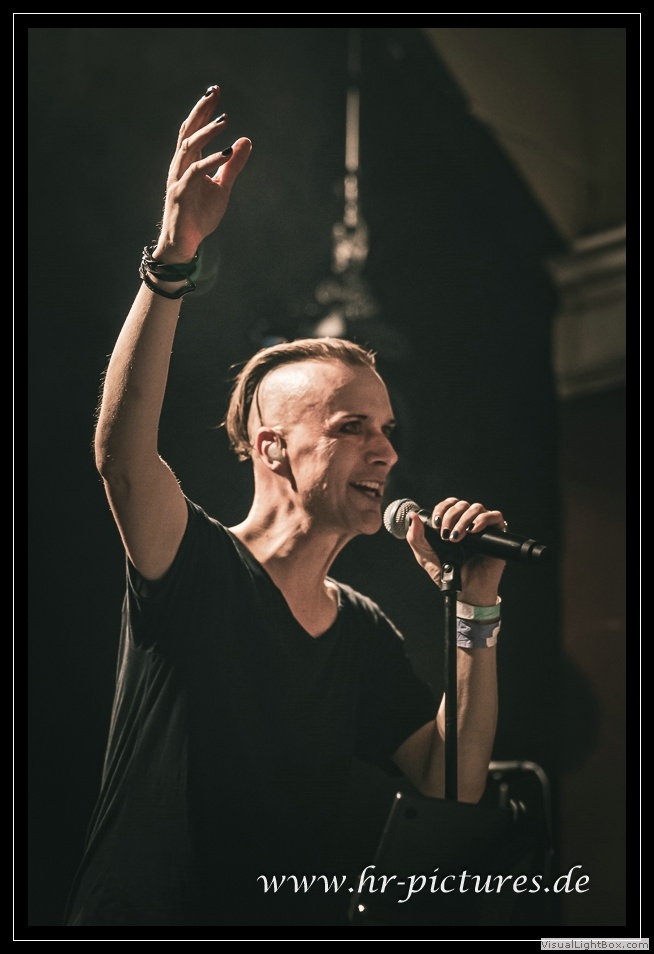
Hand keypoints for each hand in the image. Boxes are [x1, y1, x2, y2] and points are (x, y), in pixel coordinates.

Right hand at [154, 85, 251, 262]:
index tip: (215, 91)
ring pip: (189, 147)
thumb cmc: (199, 215)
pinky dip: (212, 160)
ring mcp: (178, 178)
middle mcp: (180, 165)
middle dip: (201, 110)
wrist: (185, 243)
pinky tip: (227, 152)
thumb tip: (246, 140)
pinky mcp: (181, 193)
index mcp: (188, 162)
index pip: (194, 129)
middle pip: (188, 131)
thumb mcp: (222, 187)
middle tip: (214, 92)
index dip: (204, 110)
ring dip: (207, 132)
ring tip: (224, 120)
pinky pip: (196, 172)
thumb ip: (233, 165)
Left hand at [405, 497, 506, 603]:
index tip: (435, 523)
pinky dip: (483, 519)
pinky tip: (474, 530)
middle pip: (461, 504)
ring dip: (464, 519)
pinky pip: (495, 516)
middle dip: (451, 516)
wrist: (465, 590)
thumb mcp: (425, 555)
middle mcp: (468, 522)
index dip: (442, 508)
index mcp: (453, 523)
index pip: (449, 504)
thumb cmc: (447, 573)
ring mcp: (483, 527)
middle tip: (445, 534)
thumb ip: (416, 537)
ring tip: (457, 537)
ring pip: (476, 507)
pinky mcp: (497, 534)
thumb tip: (412, 517)